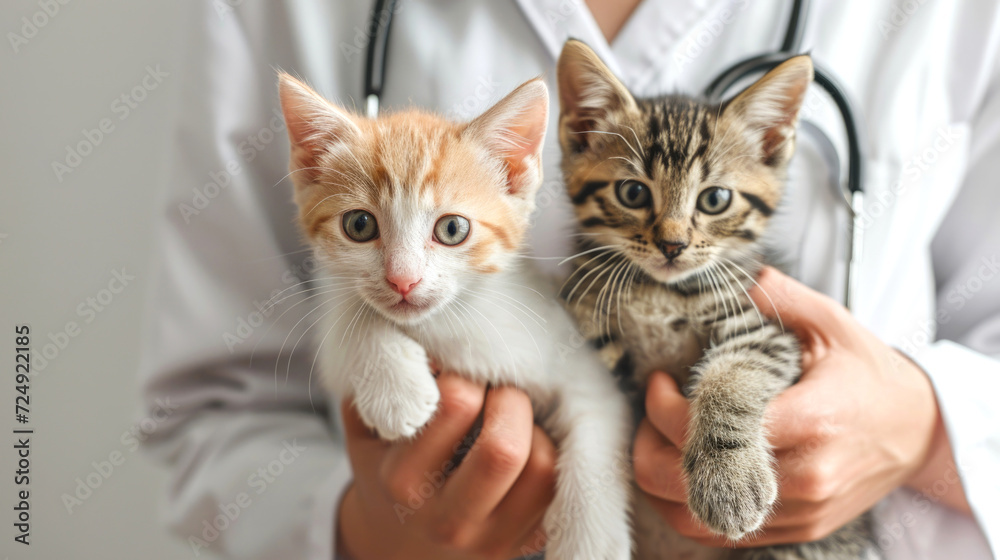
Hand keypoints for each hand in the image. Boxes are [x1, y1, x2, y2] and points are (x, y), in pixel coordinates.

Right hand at [337, 372, 555, 558]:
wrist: (398, 542)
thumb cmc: (386, 463)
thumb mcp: (366, 422)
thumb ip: (384, 378)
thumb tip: (436, 344)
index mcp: (402, 481)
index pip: (457, 403)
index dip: (468, 373)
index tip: (461, 375)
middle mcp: (447, 519)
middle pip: (504, 448)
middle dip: (511, 399)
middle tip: (498, 391)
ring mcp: (491, 540)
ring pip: (543, 467)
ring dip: (536, 428)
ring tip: (513, 420)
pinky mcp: (526, 545)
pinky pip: (560, 488)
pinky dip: (552, 454)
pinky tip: (528, 446)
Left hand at [633, 266, 964, 546]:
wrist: (920, 432)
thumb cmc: (871, 377)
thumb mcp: (834, 325)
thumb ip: (783, 298)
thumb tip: (739, 279)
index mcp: (811, 420)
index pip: (712, 426)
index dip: (667, 407)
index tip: (660, 381)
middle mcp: (804, 475)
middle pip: (690, 478)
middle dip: (651, 443)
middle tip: (654, 409)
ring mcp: (800, 510)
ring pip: (695, 515)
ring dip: (661, 479)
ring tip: (661, 439)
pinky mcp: (797, 529)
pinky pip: (720, 532)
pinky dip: (686, 505)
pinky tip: (683, 468)